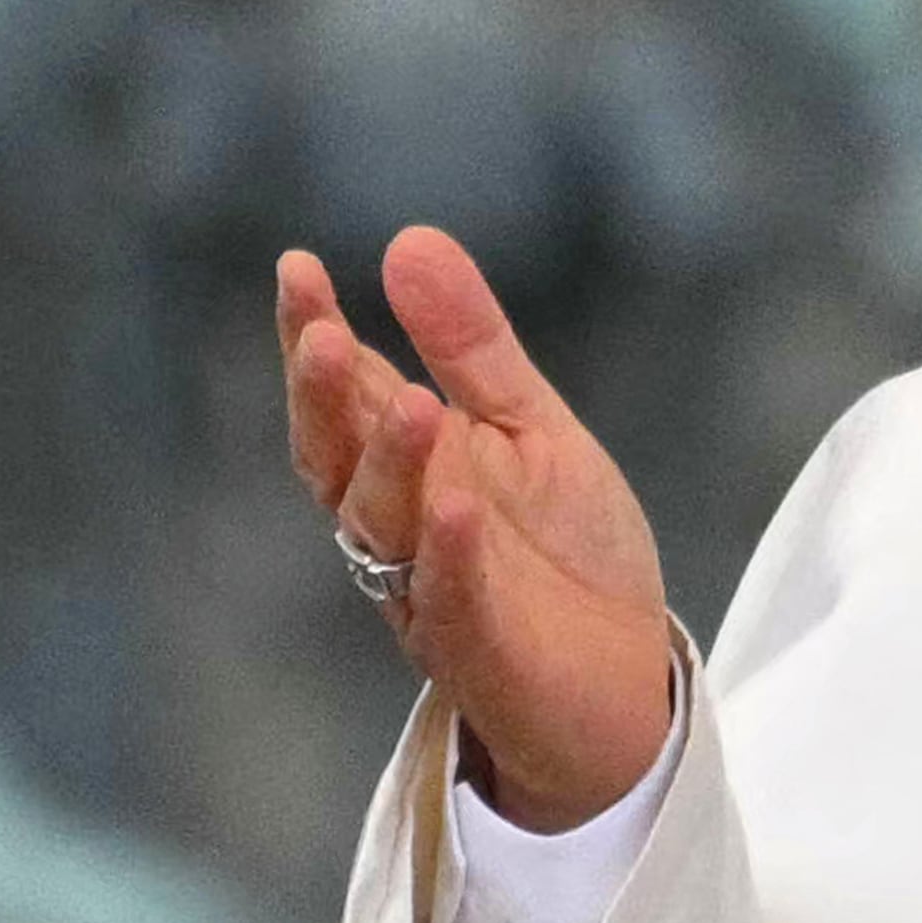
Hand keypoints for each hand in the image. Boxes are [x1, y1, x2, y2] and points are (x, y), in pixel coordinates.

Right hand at [276, 229, 676, 831]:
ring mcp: (430, 591)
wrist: (624, 682)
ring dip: (391, 465)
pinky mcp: (478, 651)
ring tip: (411, 401)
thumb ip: (473, 347)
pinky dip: (450, 554)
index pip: (346, 394)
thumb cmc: (567, 555)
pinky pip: (453, 600)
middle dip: (325, 399)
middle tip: (323, 334)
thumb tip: (408, 239)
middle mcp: (399, 527)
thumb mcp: (532, 429)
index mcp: (407, 467)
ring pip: (384, 526)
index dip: (313, 335)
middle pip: (339, 458)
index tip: (298, 268)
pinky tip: (458, 507)